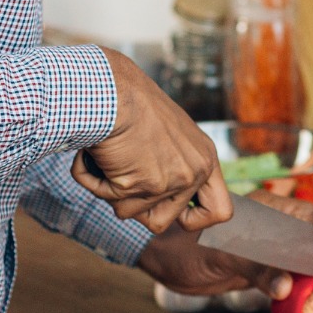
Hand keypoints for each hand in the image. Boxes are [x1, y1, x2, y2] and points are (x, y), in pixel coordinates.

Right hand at [71, 47, 232, 234]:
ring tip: (110, 155)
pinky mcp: (143, 185)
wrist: (113, 89)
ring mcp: (171, 181)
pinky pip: (106, 197)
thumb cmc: (132, 102)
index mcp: (205, 158)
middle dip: (135, 206)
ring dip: (110, 189)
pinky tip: (95, 153)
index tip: (175, 215)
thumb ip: (172, 163)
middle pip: (163, 222)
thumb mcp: (168, 133)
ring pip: (129, 213)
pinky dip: (91, 179)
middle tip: (123, 176)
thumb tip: (156, 197)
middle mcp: (194, 172)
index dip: (195, 220)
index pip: (221, 211)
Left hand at [137, 189, 312, 299]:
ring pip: (305, 255)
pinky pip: (289, 272)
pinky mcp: (261, 266)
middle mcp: (273, 224)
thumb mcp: (222, 255)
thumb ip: (256, 267)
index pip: (310, 219)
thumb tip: (287, 286)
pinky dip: (302, 284)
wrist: (163, 257)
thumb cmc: (186, 246)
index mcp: (268, 209)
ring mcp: (268, 245)